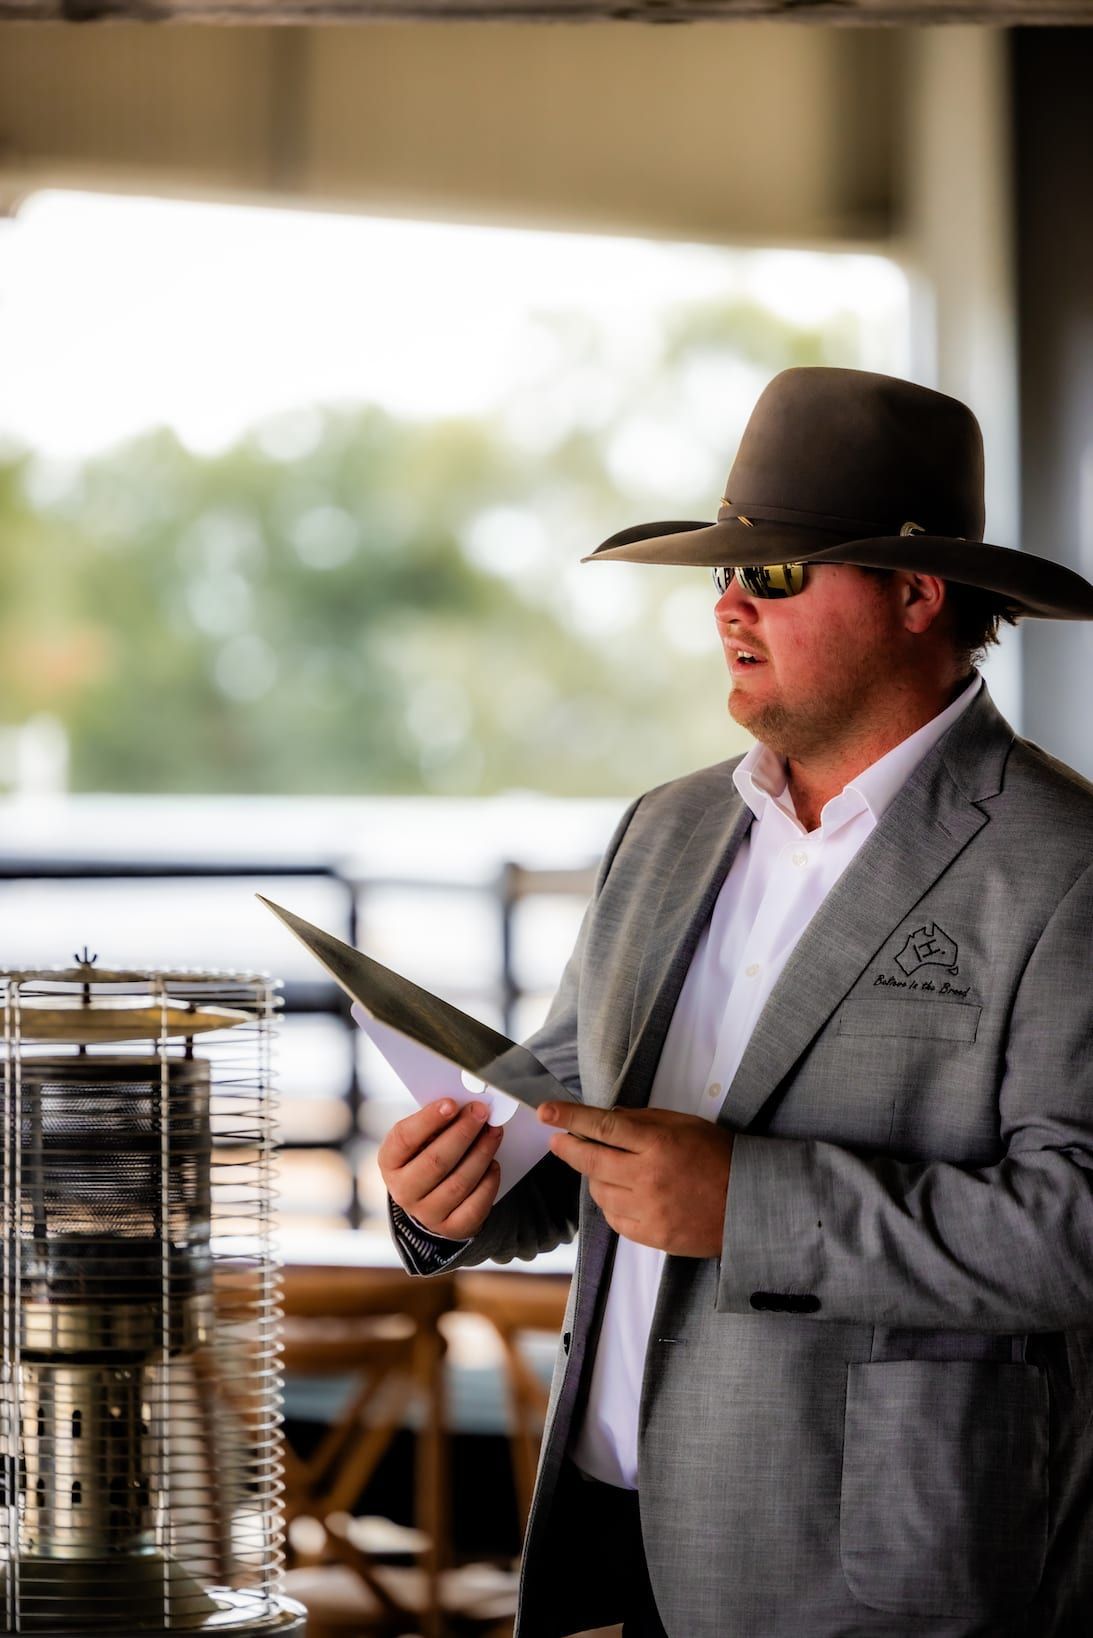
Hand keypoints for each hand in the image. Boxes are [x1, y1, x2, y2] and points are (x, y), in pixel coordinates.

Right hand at [378, 1098, 502, 1238]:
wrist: (432, 1199)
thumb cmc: (428, 1156)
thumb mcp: (422, 1139)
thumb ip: (437, 1123)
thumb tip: (465, 1106)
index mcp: (390, 1161)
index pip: (404, 1138)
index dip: (428, 1120)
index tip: (451, 1103)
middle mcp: (403, 1191)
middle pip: (435, 1161)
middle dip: (462, 1133)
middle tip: (482, 1112)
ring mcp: (426, 1213)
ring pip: (458, 1183)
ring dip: (481, 1153)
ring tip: (494, 1132)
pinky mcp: (450, 1228)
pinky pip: (474, 1206)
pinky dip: (488, 1183)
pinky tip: (494, 1165)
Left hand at [537, 1102, 732, 1257]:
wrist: (748, 1204)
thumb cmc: (718, 1157)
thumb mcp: (684, 1124)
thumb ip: (644, 1120)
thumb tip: (607, 1118)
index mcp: (658, 1143)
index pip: (603, 1125)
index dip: (570, 1118)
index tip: (546, 1112)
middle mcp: (648, 1176)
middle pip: (591, 1161)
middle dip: (568, 1148)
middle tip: (558, 1141)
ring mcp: (648, 1209)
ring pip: (599, 1191)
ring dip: (595, 1177)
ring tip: (609, 1168)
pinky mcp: (651, 1235)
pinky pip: (614, 1218)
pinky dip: (611, 1204)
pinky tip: (623, 1194)